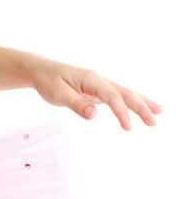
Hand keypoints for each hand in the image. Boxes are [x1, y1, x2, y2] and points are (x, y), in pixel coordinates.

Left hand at [27, 56, 163, 130]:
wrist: (40, 70)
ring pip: (124, 94)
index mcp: (91, 79)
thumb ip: (76, 104)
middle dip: (141, 107)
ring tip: (158, 113)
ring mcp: (99, 86)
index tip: (128, 128)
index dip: (121, 112)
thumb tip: (94, 115)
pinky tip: (138, 111)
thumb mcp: (57, 94)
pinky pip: (117, 98)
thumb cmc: (47, 81)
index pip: (111, 97)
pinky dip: (129, 104)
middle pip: (125, 93)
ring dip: (141, 104)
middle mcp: (99, 81)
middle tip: (154, 122)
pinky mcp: (96, 91)